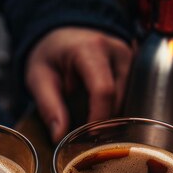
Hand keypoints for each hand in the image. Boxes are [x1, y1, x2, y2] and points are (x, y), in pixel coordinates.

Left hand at [26, 27, 132, 142]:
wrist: (63, 35)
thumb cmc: (50, 55)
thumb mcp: (38, 77)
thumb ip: (48, 106)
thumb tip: (59, 137)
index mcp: (91, 49)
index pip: (103, 90)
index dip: (98, 118)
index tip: (86, 136)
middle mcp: (117, 51)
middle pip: (118, 99)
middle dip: (103, 121)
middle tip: (83, 133)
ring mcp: (130, 59)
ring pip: (127, 101)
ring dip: (109, 115)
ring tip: (89, 118)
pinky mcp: (134, 68)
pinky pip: (130, 98)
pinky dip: (114, 109)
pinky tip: (99, 111)